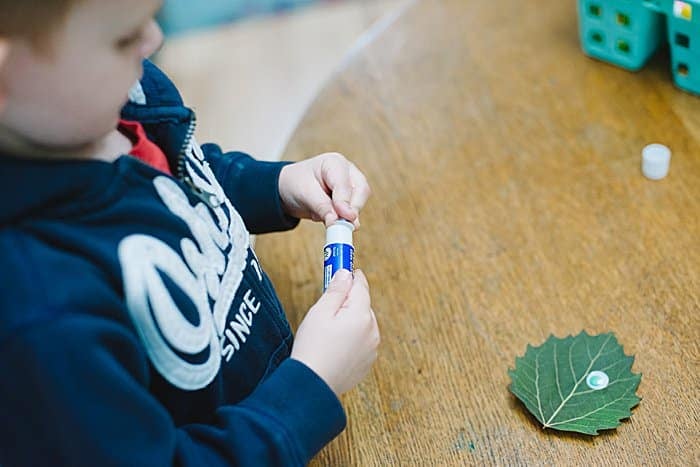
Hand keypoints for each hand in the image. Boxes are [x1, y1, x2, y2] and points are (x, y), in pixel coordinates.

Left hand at [278, 153, 370, 227]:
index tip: (345, 217)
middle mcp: (347, 172)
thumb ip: (321, 206)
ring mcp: (350, 185)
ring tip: (326, 220)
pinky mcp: (349, 200)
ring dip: (346, 216)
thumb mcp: (304, 194)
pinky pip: (352, 213)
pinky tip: (328, 219)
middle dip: (352, 210)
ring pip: (359, 203)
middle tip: (342, 225)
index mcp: (334, 163)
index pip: (345, 183)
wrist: (288, 189)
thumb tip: (335, 221)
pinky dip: (342, 220)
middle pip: (361, 191)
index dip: (345, 201)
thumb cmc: (295, 184)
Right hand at [291, 269, 379, 395]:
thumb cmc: (313, 348)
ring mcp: (372, 348)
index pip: (361, 286)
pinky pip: (362, 341)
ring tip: (328, 328)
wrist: (313, 384)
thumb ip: (336, 291)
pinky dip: (352, 337)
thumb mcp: (320, 312)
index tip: (345, 267)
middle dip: (349, 301)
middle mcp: (372, 331)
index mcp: (361, 316)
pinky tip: (334, 343)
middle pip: (363, 305)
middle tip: (329, 301)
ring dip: (351, 320)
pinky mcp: (367, 362)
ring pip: (363, 323)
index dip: (352, 275)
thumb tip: (346, 274)